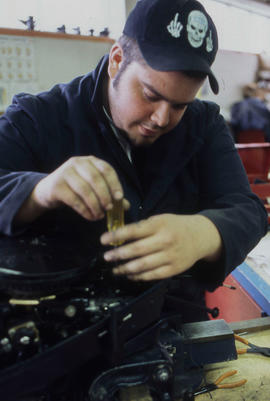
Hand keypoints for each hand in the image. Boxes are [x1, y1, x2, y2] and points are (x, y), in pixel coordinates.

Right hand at [29, 156, 128, 220]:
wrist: (48, 191)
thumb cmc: (75, 188)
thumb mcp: (92, 188)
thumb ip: (109, 195)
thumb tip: (126, 206)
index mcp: (90, 161)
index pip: (106, 169)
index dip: (115, 183)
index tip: (119, 198)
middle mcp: (77, 163)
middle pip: (95, 178)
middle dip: (105, 195)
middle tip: (109, 208)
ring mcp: (65, 172)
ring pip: (84, 190)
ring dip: (95, 205)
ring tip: (99, 215)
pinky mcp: (56, 185)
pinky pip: (74, 200)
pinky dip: (84, 210)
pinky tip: (90, 216)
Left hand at [101, 214, 221, 280]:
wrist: (201, 236)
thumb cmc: (176, 226)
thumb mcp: (161, 219)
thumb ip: (143, 227)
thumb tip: (120, 236)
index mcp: (160, 225)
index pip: (134, 230)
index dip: (117, 236)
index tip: (103, 240)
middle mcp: (165, 240)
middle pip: (137, 249)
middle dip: (119, 254)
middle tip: (107, 257)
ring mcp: (170, 256)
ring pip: (144, 265)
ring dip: (126, 268)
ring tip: (115, 269)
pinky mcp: (174, 269)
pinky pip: (153, 275)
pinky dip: (139, 276)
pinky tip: (130, 275)